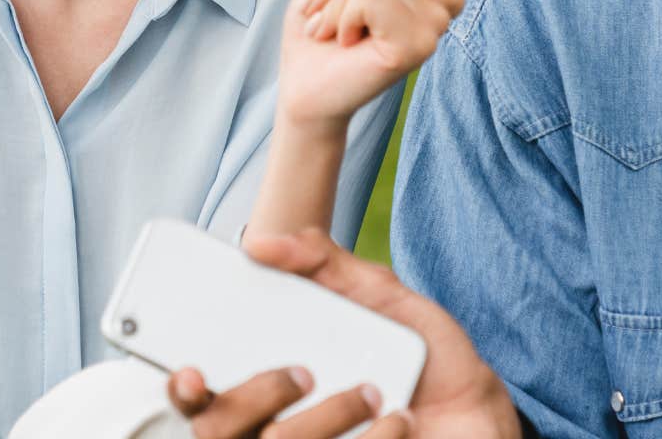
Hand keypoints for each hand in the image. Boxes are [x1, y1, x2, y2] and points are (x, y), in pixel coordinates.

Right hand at [166, 229, 519, 437]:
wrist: (479, 408)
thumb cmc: (423, 355)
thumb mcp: (380, 295)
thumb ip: (324, 262)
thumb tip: (259, 242)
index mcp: (272, 380)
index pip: (200, 397)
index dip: (182, 390)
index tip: (192, 372)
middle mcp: (279, 426)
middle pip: (220, 430)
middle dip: (257, 395)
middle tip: (304, 372)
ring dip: (329, 417)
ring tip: (376, 394)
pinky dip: (374, 438)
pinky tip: (402, 420)